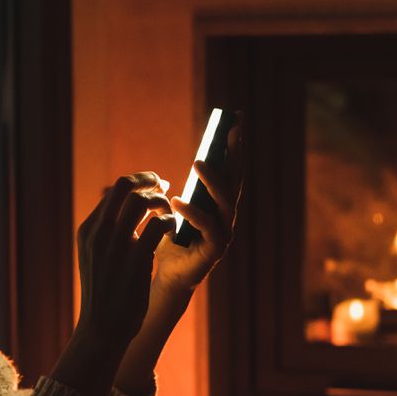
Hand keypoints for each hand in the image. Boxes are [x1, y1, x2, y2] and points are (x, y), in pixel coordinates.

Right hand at [72, 171, 175, 348]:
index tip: (153, 186)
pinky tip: (173, 229)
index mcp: (88, 230)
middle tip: (165, 185)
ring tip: (170, 211)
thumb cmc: (105, 294)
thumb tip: (131, 212)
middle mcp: (99, 233)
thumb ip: (109, 234)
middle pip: (125, 186)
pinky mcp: (136, 259)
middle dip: (149, 180)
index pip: (114, 191)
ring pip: (142, 201)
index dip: (137, 183)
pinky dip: (170, 221)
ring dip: (162, 201)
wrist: (102, 328)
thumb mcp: (97, 258)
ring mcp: (116, 245)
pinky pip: (159, 225)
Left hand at [153, 124, 244, 293]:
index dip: (232, 144)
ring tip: (197, 163)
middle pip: (234, 179)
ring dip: (213, 181)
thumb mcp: (164, 211)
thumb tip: (162, 172)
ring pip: (224, 202)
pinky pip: (209, 228)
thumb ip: (166, 193)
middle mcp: (225, 215)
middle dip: (234, 153)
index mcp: (215, 202)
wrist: (164, 278)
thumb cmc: (165, 243)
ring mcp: (223, 232)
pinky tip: (177, 202)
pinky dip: (193, 213)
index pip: (227, 168)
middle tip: (231, 131)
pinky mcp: (215, 250)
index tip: (235, 117)